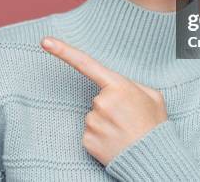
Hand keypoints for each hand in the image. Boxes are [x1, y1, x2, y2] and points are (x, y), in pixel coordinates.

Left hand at [40, 36, 167, 165]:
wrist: (153, 158)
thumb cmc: (155, 125)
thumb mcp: (153, 96)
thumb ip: (134, 85)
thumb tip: (119, 87)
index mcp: (118, 86)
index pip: (85, 63)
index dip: (63, 51)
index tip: (45, 41)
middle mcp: (102, 102)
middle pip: (98, 99)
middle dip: (111, 107)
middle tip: (128, 119)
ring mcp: (93, 121)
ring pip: (93, 117)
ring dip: (106, 123)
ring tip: (124, 132)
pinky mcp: (87, 140)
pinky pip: (90, 133)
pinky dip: (101, 138)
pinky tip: (114, 142)